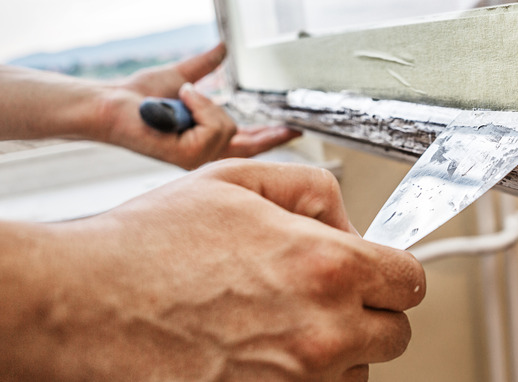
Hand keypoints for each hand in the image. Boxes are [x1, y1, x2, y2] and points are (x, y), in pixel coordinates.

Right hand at [28, 160, 424, 380]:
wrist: (84, 303)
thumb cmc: (149, 244)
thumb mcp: (237, 180)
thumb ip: (311, 189)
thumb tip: (347, 218)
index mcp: (326, 266)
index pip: (409, 281)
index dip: (391, 272)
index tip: (376, 274)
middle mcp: (322, 331)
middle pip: (393, 334)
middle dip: (368, 313)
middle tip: (327, 298)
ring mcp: (296, 381)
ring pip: (357, 373)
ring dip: (336, 352)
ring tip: (284, 326)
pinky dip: (303, 379)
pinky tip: (264, 354)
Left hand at [100, 44, 300, 168]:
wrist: (112, 103)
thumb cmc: (138, 97)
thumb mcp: (182, 76)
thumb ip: (205, 66)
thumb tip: (223, 48)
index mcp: (206, 140)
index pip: (247, 142)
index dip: (271, 136)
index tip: (292, 130)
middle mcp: (205, 155)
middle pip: (249, 145)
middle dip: (269, 135)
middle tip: (292, 129)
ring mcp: (198, 159)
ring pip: (227, 126)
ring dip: (203, 102)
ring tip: (179, 98)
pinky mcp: (189, 156)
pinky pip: (214, 125)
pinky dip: (198, 106)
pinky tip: (179, 104)